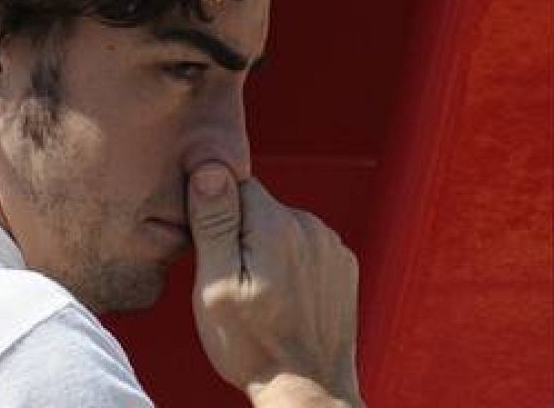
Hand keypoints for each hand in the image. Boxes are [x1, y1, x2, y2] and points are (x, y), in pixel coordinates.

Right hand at [186, 163, 361, 406]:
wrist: (308, 388)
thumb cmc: (253, 345)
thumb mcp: (216, 286)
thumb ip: (214, 223)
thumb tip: (210, 169)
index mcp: (274, 224)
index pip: (235, 184)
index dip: (215, 214)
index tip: (214, 250)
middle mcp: (309, 225)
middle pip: (260, 207)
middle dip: (242, 233)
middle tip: (235, 282)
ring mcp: (331, 246)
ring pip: (284, 227)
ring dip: (269, 250)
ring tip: (262, 296)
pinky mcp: (343, 265)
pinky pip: (308, 248)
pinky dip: (294, 265)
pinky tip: (287, 299)